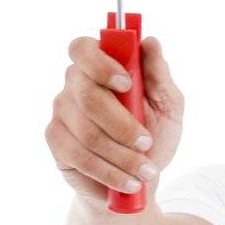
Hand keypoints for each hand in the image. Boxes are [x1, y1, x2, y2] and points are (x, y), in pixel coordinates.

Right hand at [46, 35, 184, 207]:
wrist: (138, 180)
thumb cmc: (154, 136)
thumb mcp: (167, 107)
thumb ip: (159, 76)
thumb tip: (151, 42)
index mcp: (100, 65)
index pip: (84, 49)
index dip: (101, 64)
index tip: (126, 84)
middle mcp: (75, 83)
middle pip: (88, 95)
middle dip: (122, 124)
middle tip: (147, 143)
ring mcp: (61, 111)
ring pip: (87, 131)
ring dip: (122, 156)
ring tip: (146, 171)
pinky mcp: (56, 140)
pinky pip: (79, 155)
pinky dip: (109, 172)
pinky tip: (128, 182)